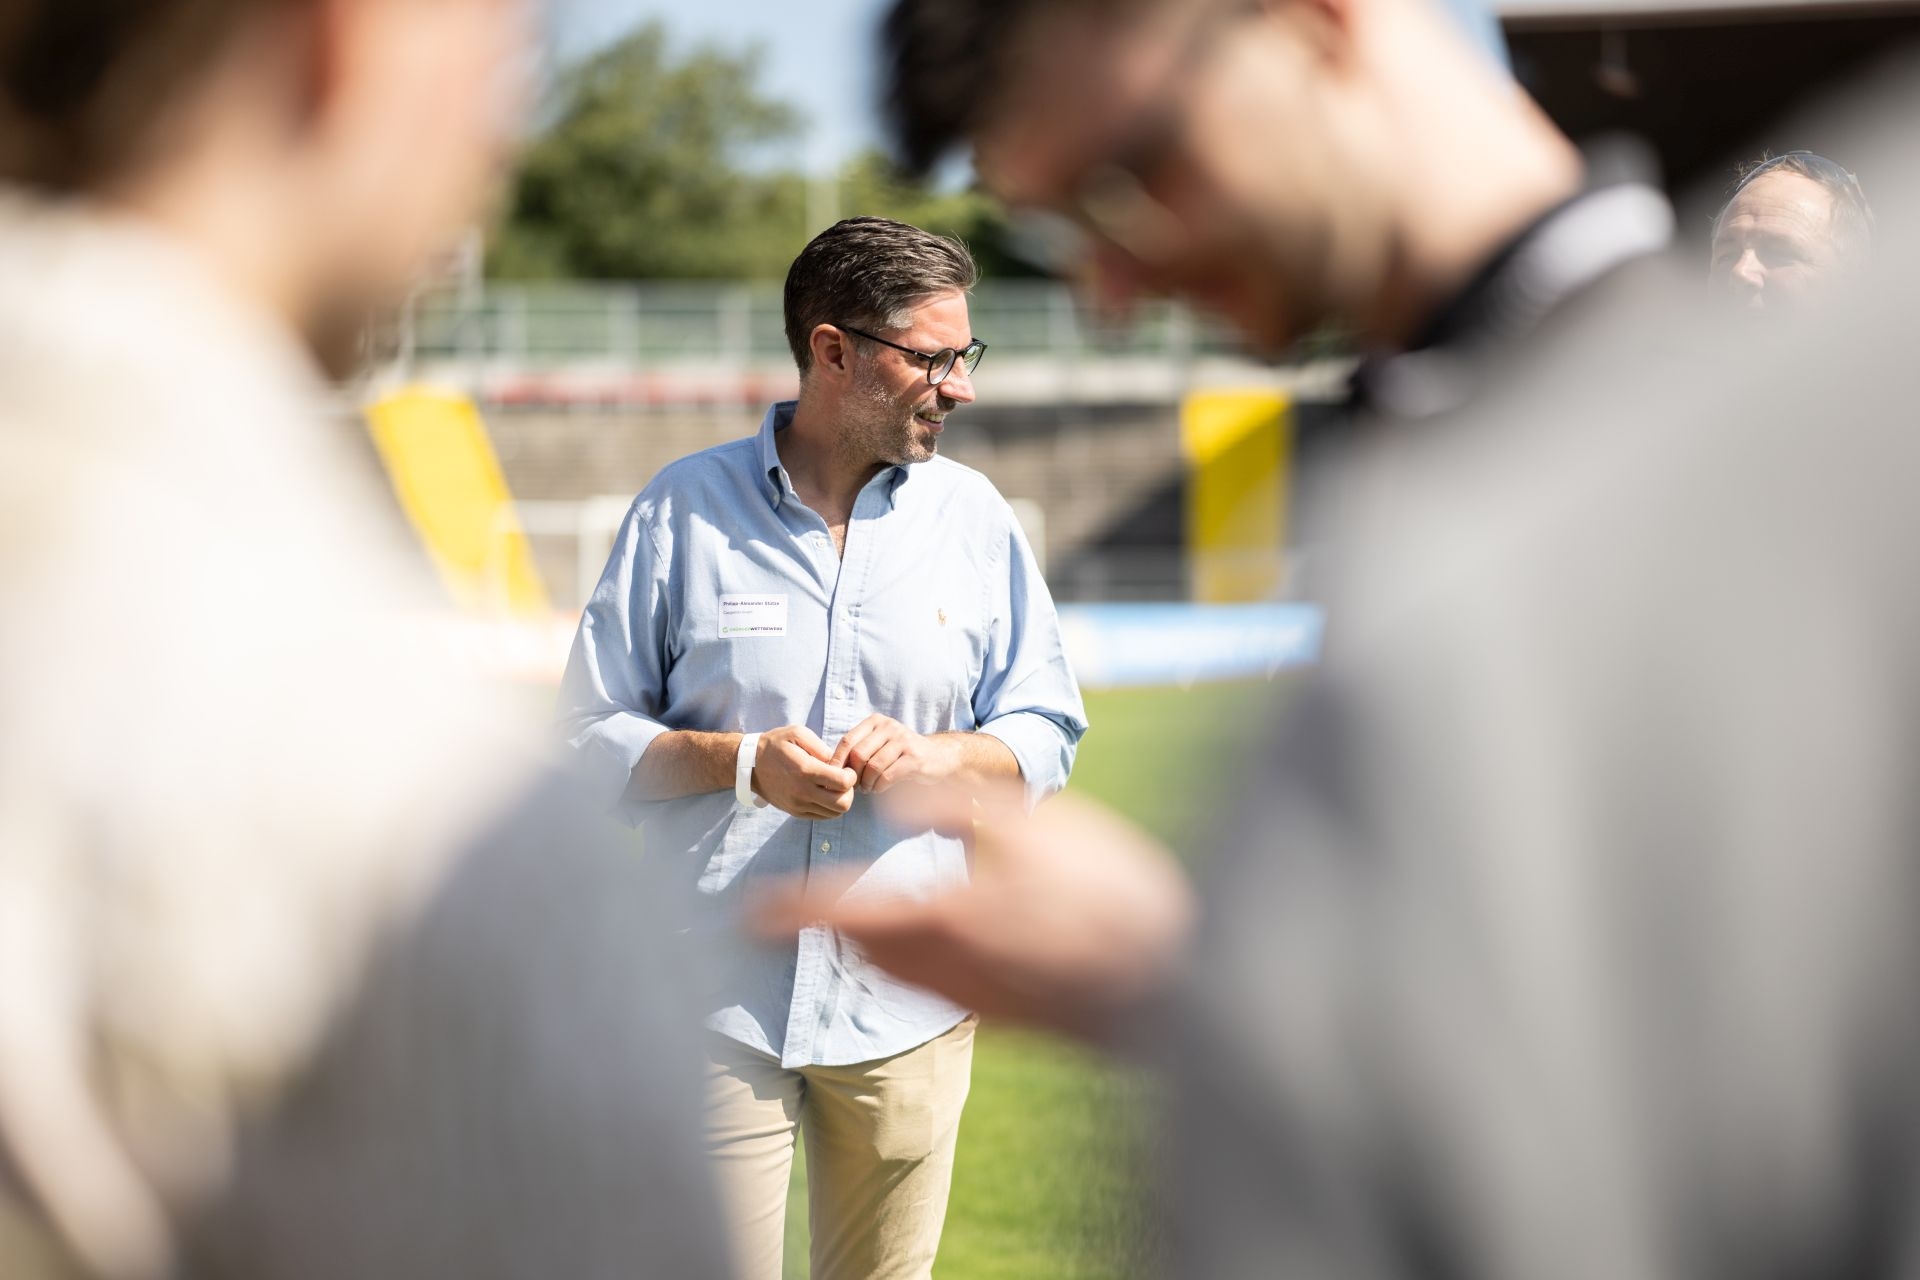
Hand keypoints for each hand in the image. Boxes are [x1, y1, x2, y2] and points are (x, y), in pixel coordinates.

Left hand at [750, 784, 1194, 1041]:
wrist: (1168, 981)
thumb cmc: (1099, 893)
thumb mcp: (1022, 824)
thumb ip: (946, 804)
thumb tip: (886, 792)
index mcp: (939, 920)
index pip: (838, 916)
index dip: (790, 911)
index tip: (747, 913)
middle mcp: (944, 970)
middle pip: (863, 950)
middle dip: (833, 925)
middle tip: (807, 906)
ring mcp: (975, 1000)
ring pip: (898, 972)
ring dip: (874, 943)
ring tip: (869, 916)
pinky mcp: (1005, 1014)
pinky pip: (935, 986)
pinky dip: (915, 960)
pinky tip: (945, 936)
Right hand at [752, 726, 857, 819]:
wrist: (750, 764)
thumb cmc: (776, 745)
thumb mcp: (797, 733)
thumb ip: (821, 747)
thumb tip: (837, 764)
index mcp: (805, 771)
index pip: (843, 783)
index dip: (851, 775)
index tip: (844, 768)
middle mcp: (802, 792)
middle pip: (843, 804)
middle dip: (849, 791)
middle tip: (842, 779)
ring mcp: (798, 805)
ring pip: (834, 813)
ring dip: (839, 800)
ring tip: (832, 786)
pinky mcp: (795, 812)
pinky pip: (822, 816)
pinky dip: (829, 806)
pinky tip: (823, 792)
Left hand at [830, 715, 959, 793]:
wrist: (938, 757)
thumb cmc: (900, 754)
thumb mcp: (879, 744)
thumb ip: (859, 749)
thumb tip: (830, 766)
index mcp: (876, 722)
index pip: (848, 740)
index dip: (837, 761)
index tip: (835, 777)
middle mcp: (889, 727)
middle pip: (858, 754)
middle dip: (853, 775)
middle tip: (855, 786)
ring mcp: (903, 741)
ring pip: (873, 766)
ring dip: (866, 783)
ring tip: (868, 788)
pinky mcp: (914, 758)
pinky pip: (888, 776)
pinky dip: (879, 787)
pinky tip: (879, 789)